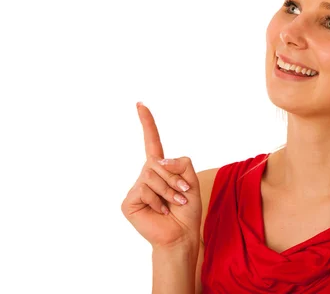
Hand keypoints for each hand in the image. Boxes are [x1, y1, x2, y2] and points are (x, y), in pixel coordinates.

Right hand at [121, 102, 201, 249]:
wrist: (181, 234)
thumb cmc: (187, 210)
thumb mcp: (192, 181)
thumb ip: (181, 163)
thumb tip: (158, 161)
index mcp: (161, 168)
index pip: (152, 142)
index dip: (147, 124)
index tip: (140, 104)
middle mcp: (146, 175)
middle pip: (158, 162)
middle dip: (175, 179)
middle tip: (182, 196)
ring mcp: (136, 188)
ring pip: (152, 175)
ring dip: (169, 191)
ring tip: (173, 205)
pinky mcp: (129, 201)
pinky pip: (145, 189)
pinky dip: (159, 200)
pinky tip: (161, 211)